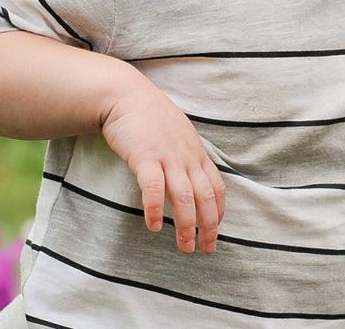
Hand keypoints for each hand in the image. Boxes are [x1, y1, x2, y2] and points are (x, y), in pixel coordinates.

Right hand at [98, 73, 226, 254]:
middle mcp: (186, 156)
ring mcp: (167, 156)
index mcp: (196, 153)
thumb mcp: (178, 136)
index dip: (218, 212)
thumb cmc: (150, 118)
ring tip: (185, 247)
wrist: (125, 95)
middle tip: (206, 249)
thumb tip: (191, 180)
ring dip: (186, 225)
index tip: (216, 232)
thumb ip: (187, 157)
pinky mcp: (144, 156)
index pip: (216, 187)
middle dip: (208, 226)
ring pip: (183, 196)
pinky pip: (152, 187)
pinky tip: (153, 227)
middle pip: (204, 196)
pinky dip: (154, 208)